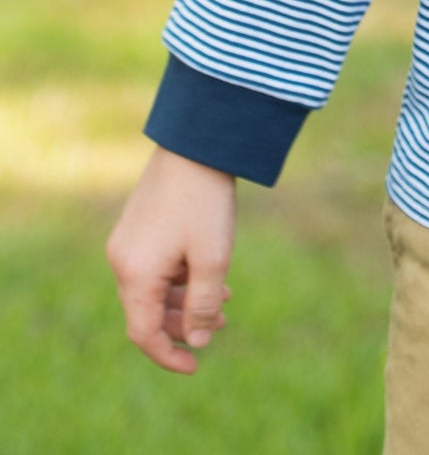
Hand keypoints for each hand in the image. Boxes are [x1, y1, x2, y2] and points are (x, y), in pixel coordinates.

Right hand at [106, 143, 237, 373]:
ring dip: (184, 300)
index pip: (143, 334)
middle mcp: (122, 260)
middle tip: (223, 324)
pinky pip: (154, 266)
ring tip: (225, 300)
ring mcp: (127, 241)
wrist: (195, 142)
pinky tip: (209, 271)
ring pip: (152, 288)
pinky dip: (179, 277)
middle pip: (147, 312)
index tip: (196, 366)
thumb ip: (205, 304)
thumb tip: (200, 341)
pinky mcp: (137, 225)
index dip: (168, 355)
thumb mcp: (212, 257)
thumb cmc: (204, 201)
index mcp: (134, 274)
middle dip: (183, 324)